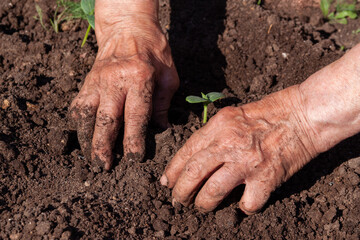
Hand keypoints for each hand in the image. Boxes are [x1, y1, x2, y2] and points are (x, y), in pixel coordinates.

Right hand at [69, 1, 178, 169]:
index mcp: (140, 78)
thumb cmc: (154, 52)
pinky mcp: (87, 82)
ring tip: (90, 158)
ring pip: (86, 115)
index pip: (136, 115)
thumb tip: (160, 129)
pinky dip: (77, 124)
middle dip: (103, 146)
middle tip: (103, 166)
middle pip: (106, 119)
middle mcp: (115, 81)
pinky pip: (77, 105)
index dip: (134, 139)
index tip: (134, 158)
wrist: (128, 29)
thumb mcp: (169, 75)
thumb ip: (164, 103)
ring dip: (86, 139)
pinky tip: (79, 138)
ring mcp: (97, 81)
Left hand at [160, 86, 318, 214]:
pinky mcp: (266, 179)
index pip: (186, 152)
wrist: (302, 115)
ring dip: (203, 204)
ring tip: (202, 207)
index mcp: (218, 127)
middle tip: (178, 200)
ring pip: (213, 192)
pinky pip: (247, 203)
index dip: (173, 170)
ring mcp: (247, 163)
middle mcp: (228, 144)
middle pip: (193, 173)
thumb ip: (212, 134)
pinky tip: (243, 204)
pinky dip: (243, 208)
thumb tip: (194, 158)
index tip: (166, 182)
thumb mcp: (232, 115)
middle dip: (180, 192)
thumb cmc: (268, 112)